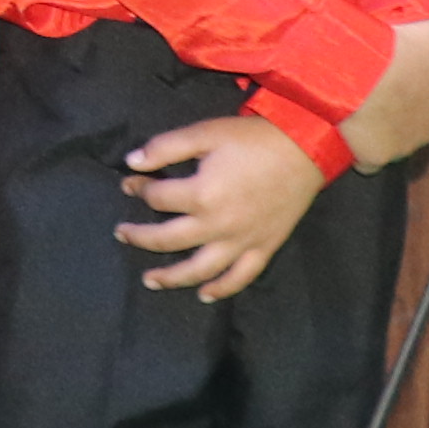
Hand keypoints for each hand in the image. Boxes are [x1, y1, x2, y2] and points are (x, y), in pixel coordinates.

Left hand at [121, 117, 332, 301]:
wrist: (307, 148)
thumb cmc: (254, 138)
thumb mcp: (205, 133)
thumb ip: (165, 147)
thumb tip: (132, 163)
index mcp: (201, 194)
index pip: (157, 198)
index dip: (139, 189)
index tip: (130, 182)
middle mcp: (217, 225)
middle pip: (168, 239)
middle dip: (140, 236)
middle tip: (122, 233)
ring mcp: (241, 241)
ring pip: (199, 269)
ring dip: (171, 278)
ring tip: (150, 281)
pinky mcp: (264, 248)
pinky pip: (240, 277)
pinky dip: (221, 289)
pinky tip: (204, 294)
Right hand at [340, 17, 428, 172]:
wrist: (355, 80)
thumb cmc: (395, 55)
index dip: (418, 83)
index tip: (400, 71)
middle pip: (415, 118)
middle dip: (399, 106)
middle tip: (376, 84)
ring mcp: (402, 148)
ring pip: (392, 137)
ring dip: (379, 125)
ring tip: (358, 102)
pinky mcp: (375, 159)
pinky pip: (368, 158)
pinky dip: (361, 149)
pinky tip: (350, 130)